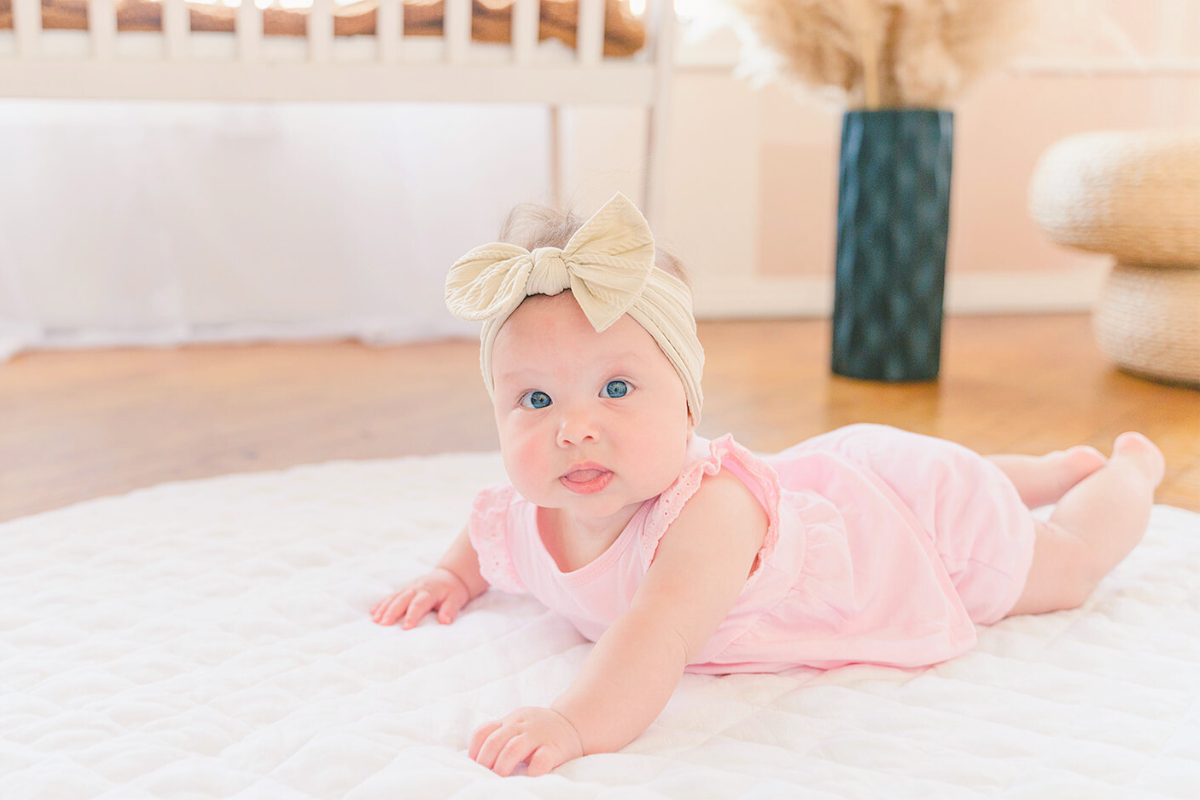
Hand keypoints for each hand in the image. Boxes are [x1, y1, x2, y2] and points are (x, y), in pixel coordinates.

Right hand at [371, 567, 470, 628]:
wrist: (449, 576)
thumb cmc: (453, 591)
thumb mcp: (457, 599)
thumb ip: (450, 609)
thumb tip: (445, 621)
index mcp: (429, 592)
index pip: (419, 604)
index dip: (412, 615)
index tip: (406, 627)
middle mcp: (417, 588)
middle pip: (402, 600)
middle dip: (392, 612)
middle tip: (383, 624)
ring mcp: (409, 588)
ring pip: (394, 597)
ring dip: (383, 608)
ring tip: (375, 620)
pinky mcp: (404, 589)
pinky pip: (391, 596)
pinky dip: (382, 603)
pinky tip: (373, 612)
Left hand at [469, 707, 583, 776]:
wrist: (574, 724)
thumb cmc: (539, 731)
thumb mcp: (518, 726)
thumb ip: (501, 736)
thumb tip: (476, 760)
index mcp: (510, 721)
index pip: (484, 731)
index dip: (474, 750)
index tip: (474, 765)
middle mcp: (521, 726)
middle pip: (495, 740)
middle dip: (485, 760)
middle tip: (485, 774)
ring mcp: (538, 735)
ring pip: (514, 747)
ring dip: (503, 764)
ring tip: (500, 777)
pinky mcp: (555, 748)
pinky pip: (542, 760)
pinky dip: (532, 771)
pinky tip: (527, 777)